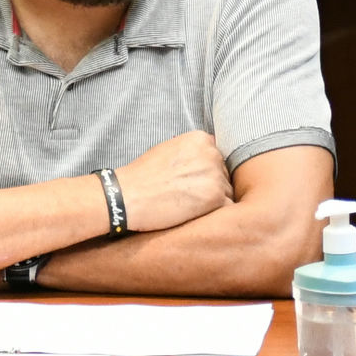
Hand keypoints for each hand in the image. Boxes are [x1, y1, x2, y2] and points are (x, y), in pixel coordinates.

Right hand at [113, 130, 232, 233]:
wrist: (128, 196)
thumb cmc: (142, 176)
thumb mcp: (168, 149)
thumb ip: (191, 152)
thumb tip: (208, 161)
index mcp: (200, 139)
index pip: (216, 157)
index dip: (205, 173)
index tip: (192, 182)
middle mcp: (212, 153)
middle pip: (223, 174)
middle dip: (211, 187)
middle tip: (188, 198)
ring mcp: (216, 175)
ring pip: (227, 192)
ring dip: (213, 202)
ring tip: (188, 208)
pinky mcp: (216, 198)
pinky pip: (227, 209)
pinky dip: (214, 215)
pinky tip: (195, 216)